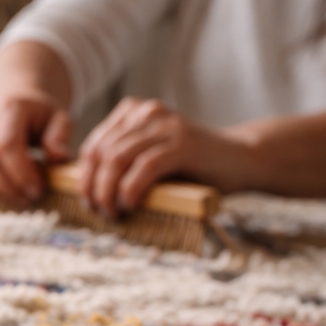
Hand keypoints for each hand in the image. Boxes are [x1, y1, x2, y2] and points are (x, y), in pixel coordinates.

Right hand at [0, 91, 73, 207]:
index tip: (38, 190)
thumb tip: (57, 156)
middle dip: (11, 186)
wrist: (14, 100)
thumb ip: (60, 137)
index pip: (8, 144)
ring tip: (20, 198)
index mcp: (11, 108)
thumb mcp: (59, 119)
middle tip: (31, 199)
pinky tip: (1, 195)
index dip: (21, 171)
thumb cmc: (40, 115)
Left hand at [77, 97, 249, 217]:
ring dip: (108, 192)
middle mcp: (147, 113)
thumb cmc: (192, 167)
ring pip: (117, 159)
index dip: (84, 177)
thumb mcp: (149, 158)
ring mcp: (165, 126)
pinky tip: (129, 206)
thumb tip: (86, 190)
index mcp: (133, 112)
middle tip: (98, 212)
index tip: (87, 202)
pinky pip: (144, 167)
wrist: (241, 159)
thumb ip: (122, 164)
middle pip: (101, 152)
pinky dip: (130, 190)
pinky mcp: (182, 144)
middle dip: (93, 187)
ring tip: (112, 213)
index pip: (93, 145)